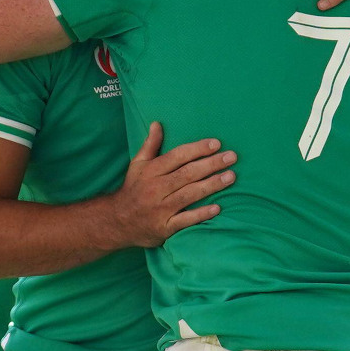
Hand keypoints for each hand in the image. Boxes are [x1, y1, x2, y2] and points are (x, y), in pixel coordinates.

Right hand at [111, 123, 236, 247]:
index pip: (177, 156)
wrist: (117, 221)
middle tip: (232, 157)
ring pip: (189, 194)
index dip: (197, 149)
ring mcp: (161, 209)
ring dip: (212, 185)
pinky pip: (185, 220)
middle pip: (187, 174)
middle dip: (211, 164)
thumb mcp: (137, 165)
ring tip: (231, 176)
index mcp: (151, 171)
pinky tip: (217, 207)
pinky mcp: (164, 227)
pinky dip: (201, 214)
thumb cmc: (133, 189)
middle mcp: (156, 188)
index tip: (216, 144)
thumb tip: (157, 123)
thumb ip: (150, 145)